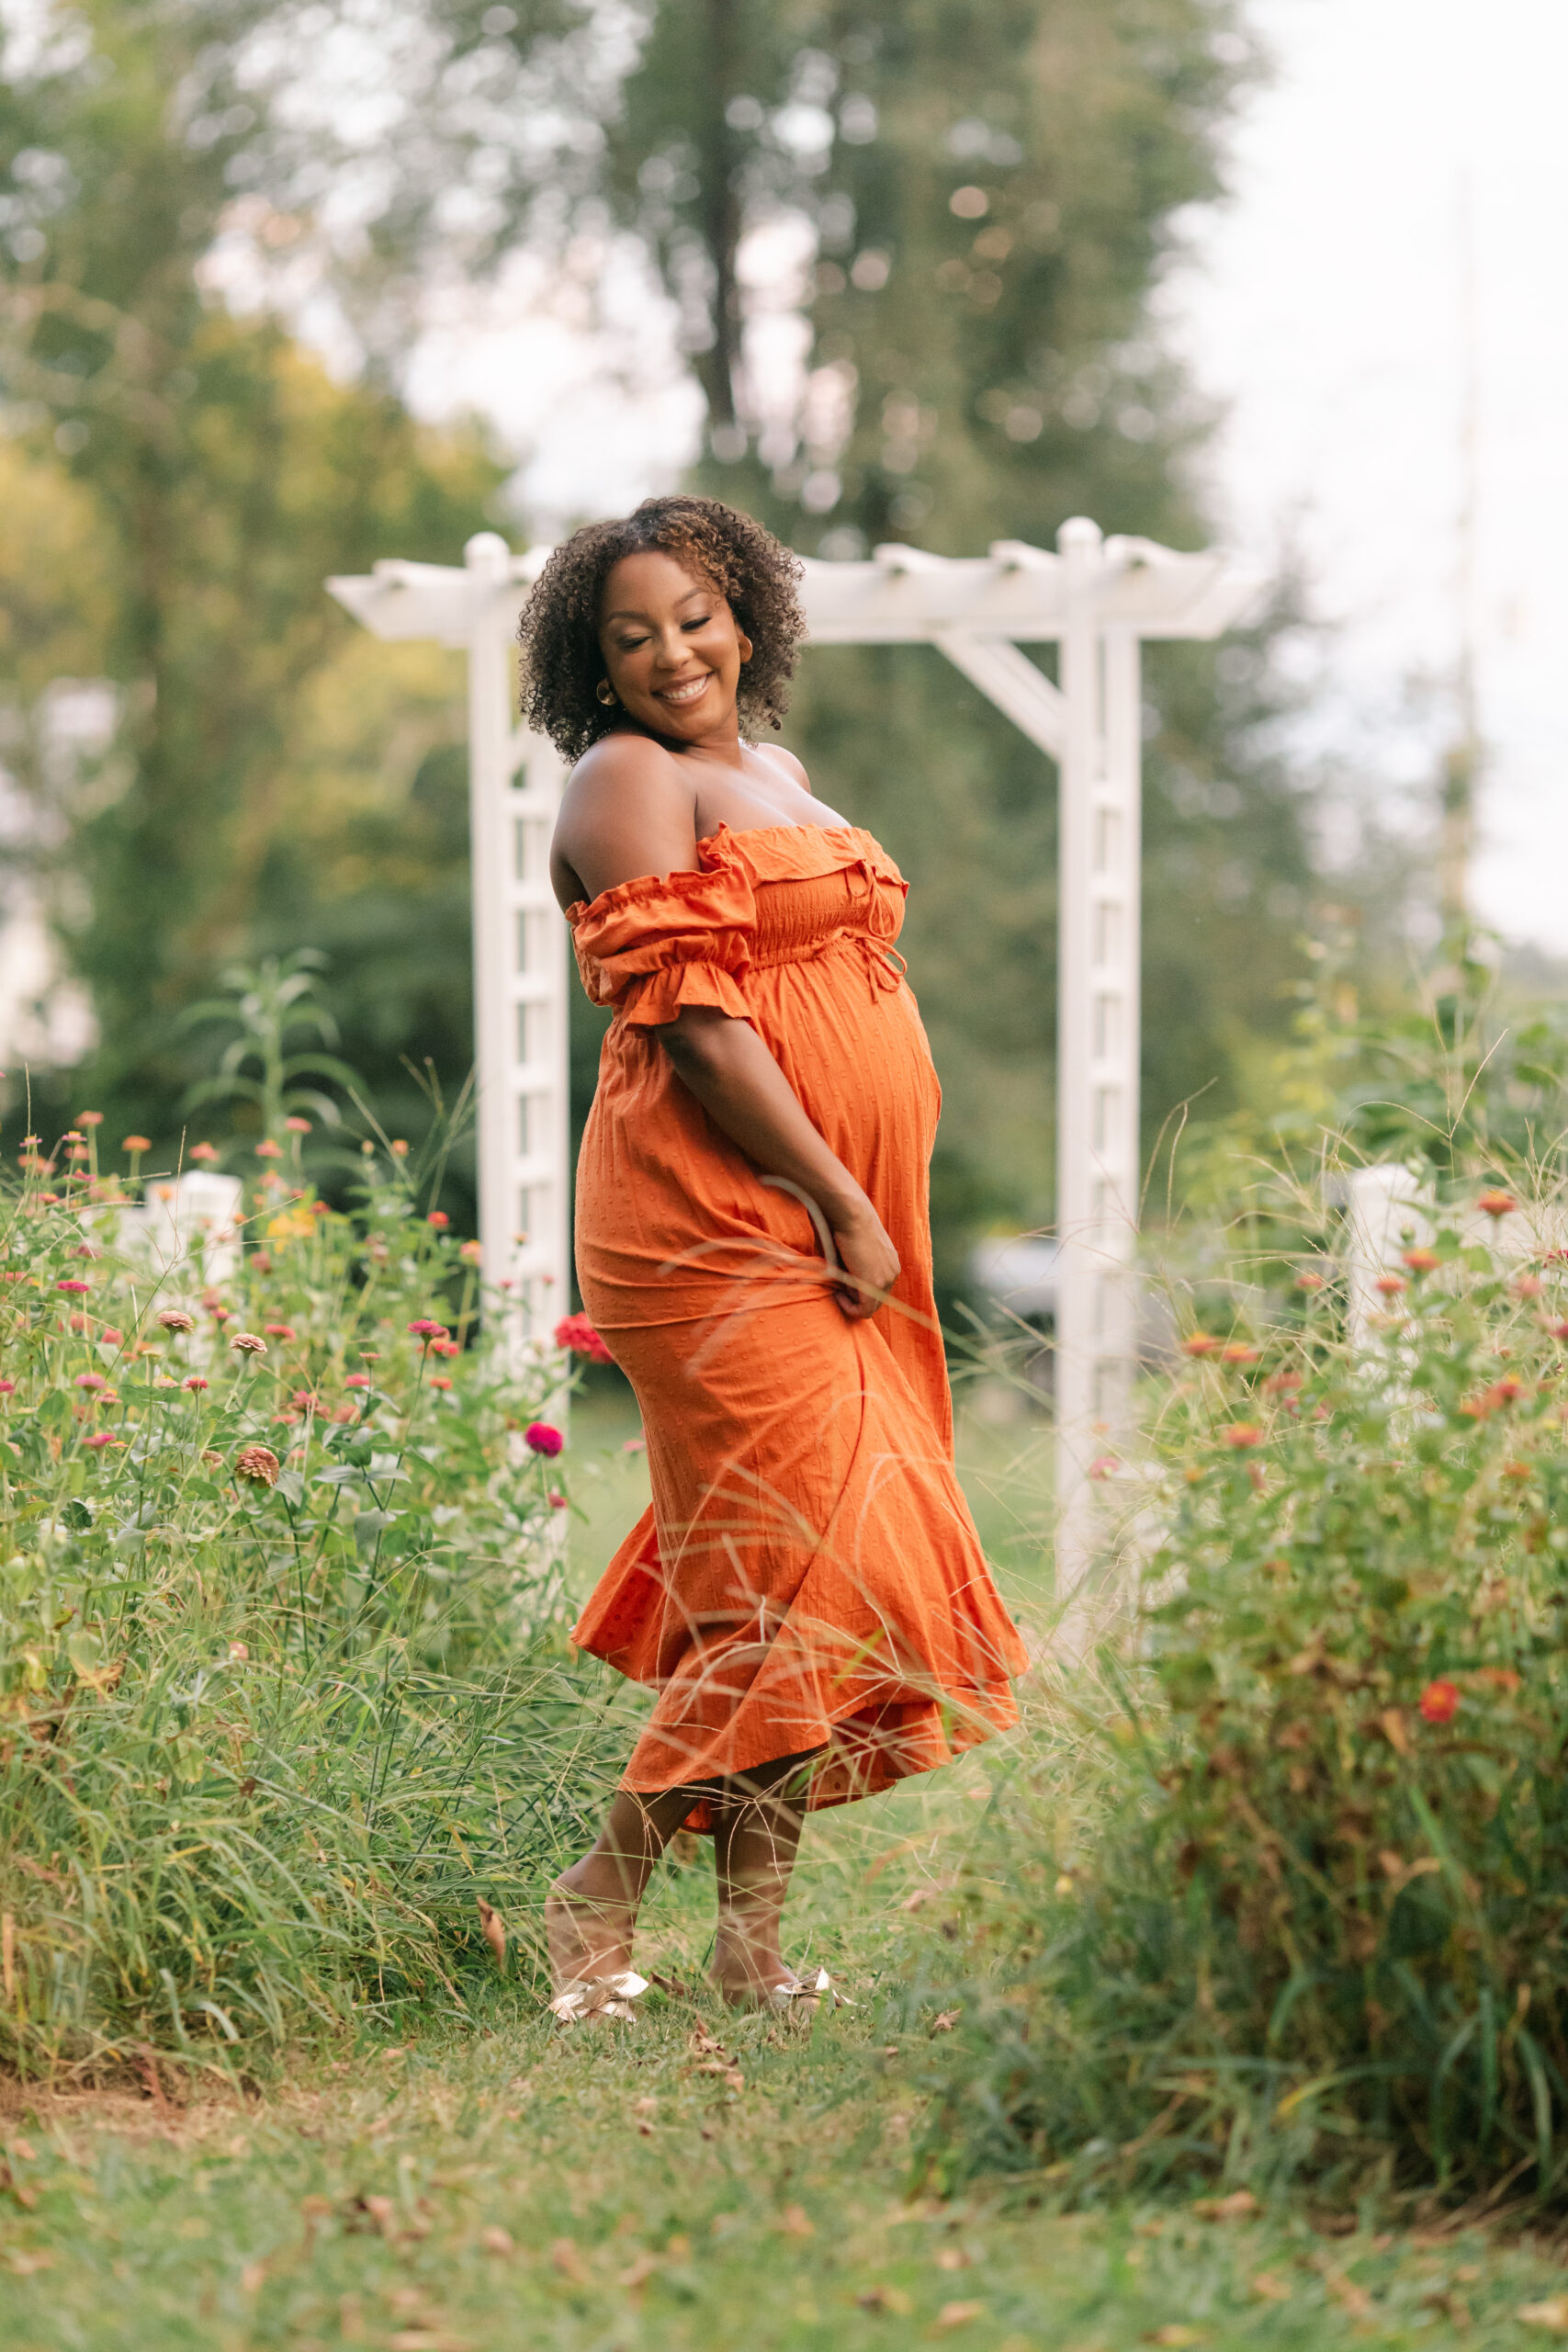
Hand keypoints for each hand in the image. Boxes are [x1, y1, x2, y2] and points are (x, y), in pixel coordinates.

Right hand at [827, 1197, 899, 1319]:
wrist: (851, 1213)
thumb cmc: (847, 1223)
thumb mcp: (856, 1247)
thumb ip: (856, 1267)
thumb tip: (843, 1284)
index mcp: (890, 1261)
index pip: (878, 1288)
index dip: (858, 1290)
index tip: (842, 1281)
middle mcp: (893, 1271)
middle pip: (876, 1299)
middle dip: (855, 1296)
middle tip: (839, 1285)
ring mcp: (886, 1279)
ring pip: (869, 1306)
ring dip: (851, 1299)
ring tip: (839, 1284)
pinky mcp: (875, 1284)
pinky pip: (864, 1311)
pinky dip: (850, 1308)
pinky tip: (838, 1295)